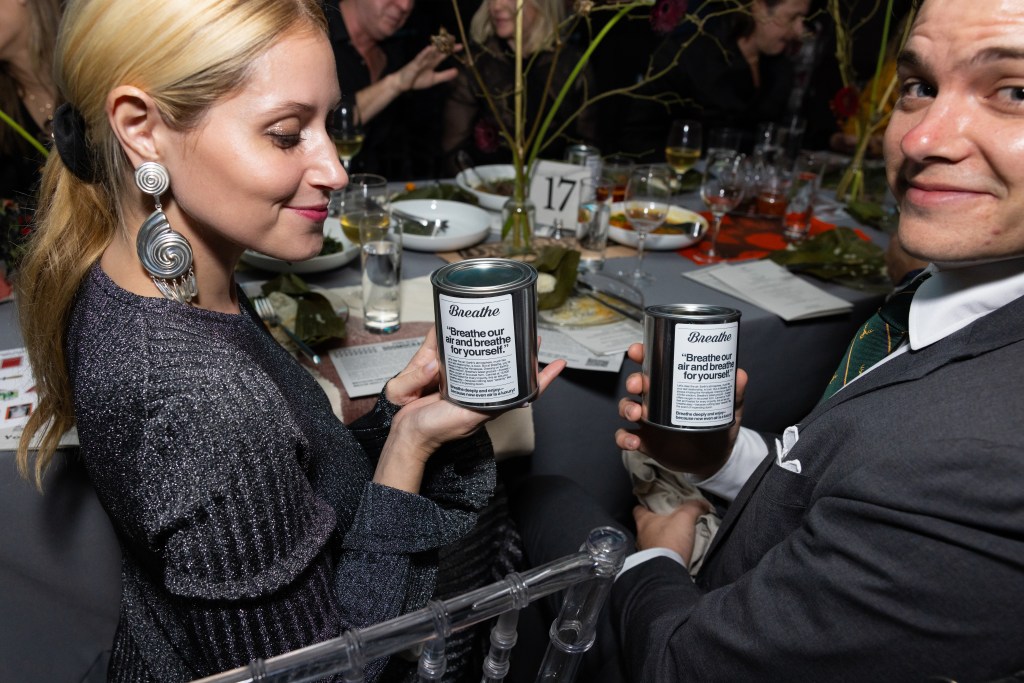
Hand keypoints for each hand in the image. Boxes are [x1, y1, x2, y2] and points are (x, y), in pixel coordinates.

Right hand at [375, 331, 565, 491]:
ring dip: (494, 343)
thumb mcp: (468, 417)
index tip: (558, 363)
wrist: (410, 432)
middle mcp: (481, 392)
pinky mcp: (447, 377)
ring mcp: (464, 383)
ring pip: (485, 360)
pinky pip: (459, 357)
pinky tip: (465, 333)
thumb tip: (509, 392)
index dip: (543, 377)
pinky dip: (464, 345)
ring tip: (504, 325)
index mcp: (491, 403)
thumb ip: (484, 404)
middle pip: (507, 368)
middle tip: (529, 332)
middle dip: (520, 351)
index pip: (524, 389)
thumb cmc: (437, 429)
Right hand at [394, 43, 461, 92]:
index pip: (443, 54)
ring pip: (430, 52)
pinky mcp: (414, 64)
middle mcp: (428, 59)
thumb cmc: (417, 80)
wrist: (402, 84)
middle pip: (438, 50)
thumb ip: (445, 75)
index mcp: (432, 62)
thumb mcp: (434, 79)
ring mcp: (421, 60)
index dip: (451, 50)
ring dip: (437, 46)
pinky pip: (420, 58)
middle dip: (445, 44)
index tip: (461, 46)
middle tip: (453, 37)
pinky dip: (425, 53)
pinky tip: (430, 48)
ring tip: (444, 40)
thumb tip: (457, 71)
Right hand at [614, 342, 746, 478]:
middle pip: (636, 383)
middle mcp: (657, 400)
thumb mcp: (728, 409)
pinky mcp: (645, 441)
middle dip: (633, 380)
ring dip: (626, 408)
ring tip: (637, 414)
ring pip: (627, 407)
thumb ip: (733, 393)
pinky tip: (634, 442)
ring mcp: (648, 420)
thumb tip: (739, 375)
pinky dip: (624, 438)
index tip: (638, 351)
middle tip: (639, 385)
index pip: (653, 364)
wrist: (714, 460)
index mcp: (672, 386)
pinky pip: (625, 436)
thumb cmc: (717, 428)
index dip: (642, 354)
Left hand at [633, 499, 711, 565]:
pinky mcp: (652, 564)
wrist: (668, 571)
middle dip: (657, 523)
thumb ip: (693, 507)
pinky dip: (665, 552)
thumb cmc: (670, 540)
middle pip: (646, 525)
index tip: (653, 503)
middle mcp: (641, 536)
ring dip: (661, 539)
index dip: (645, 504)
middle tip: (669, 520)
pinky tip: (675, 552)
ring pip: (651, 540)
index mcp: (644, 521)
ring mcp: (645, 552)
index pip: (638, 508)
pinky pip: (657, 555)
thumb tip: (702, 503)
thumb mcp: (684, 517)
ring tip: (674, 536)